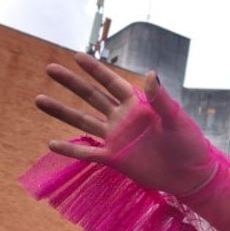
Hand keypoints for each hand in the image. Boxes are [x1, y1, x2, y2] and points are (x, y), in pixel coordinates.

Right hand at [35, 55, 213, 194]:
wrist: (191, 175)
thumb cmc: (189, 144)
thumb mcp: (176, 119)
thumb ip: (161, 99)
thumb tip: (151, 73)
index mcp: (137, 104)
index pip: (111, 82)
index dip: (95, 70)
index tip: (77, 55)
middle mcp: (122, 118)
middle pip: (91, 97)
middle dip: (71, 83)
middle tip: (49, 68)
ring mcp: (116, 138)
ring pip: (83, 121)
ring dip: (61, 111)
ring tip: (39, 99)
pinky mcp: (114, 158)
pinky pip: (87, 152)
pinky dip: (70, 149)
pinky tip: (51, 143)